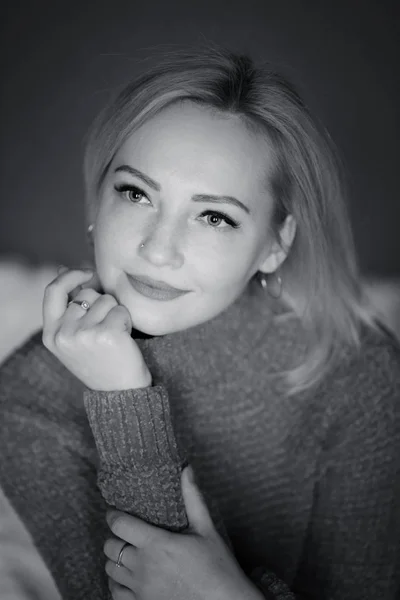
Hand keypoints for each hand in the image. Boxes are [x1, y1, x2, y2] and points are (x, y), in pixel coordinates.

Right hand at [42, 268, 151, 390]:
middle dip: (100, 304)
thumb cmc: (100, 361)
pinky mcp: (106, 334)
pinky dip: (127, 321)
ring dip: (115, 313)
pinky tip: (124, 339)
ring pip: (106, 300)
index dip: (69, 276)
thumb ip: (67, 306)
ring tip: (114, 336)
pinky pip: (121, 310)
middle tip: (105, 330)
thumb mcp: (74, 336)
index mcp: (51, 335)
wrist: (120, 393)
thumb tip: (62, 268)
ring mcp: (84, 334)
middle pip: (86, 293)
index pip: (53, 291)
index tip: (87, 273)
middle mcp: (63, 334)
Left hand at [104, 466, 262, 599]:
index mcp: (157, 544)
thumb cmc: (218, 567)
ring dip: (116, 560)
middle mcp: (144, 567)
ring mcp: (141, 590)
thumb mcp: (206, 529)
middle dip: (115, 537)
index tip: (115, 512)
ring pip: (110, 570)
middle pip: (110, 547)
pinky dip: (117, 583)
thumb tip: (187, 469)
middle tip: (125, 533)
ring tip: (128, 553)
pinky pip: (115, 593)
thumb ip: (193, 498)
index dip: (114, 516)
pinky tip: (129, 577)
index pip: (119, 525)